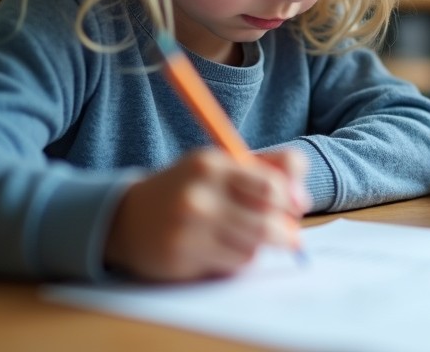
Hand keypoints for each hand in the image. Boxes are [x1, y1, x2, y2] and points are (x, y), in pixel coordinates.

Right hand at [104, 147, 307, 280]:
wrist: (128, 216)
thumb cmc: (191, 187)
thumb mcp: (225, 165)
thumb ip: (269, 168)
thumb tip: (301, 199)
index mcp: (212, 164)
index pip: (271, 185)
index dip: (291, 199)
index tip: (297, 206)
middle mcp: (198, 195)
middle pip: (267, 222)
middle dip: (284, 231)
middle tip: (289, 235)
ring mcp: (187, 229)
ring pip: (253, 247)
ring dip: (258, 246)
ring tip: (245, 236)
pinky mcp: (180, 258)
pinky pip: (232, 265)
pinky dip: (237, 259)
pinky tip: (221, 249)